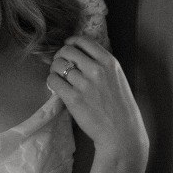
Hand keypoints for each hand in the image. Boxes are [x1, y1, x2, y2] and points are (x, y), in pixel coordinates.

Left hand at [47, 36, 148, 161]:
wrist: (120, 131)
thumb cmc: (119, 106)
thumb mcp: (117, 77)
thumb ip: (101, 64)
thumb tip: (80, 54)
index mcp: (109, 62)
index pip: (83, 41)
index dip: (71, 42)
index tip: (68, 46)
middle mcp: (96, 69)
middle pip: (67, 51)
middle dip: (60, 55)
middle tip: (60, 64)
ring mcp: (84, 84)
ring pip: (57, 65)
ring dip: (54, 69)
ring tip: (58, 76)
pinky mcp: (73, 98)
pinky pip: (53, 80)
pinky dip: (51, 81)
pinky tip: (56, 86)